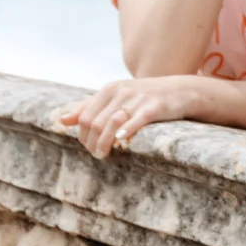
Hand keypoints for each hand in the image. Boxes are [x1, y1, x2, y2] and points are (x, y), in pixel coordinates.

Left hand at [57, 77, 204, 158]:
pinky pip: (136, 119)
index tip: (88, 147)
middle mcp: (121, 92)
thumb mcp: (117, 97)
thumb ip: (90, 107)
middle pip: (95, 122)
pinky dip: (126, 130)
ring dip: (104, 142)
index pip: (85, 116)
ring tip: (103, 155)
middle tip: (97, 155)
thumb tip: (62, 120)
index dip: (82, 135)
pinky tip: (120, 140)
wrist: (183, 91)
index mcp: (109, 90)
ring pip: (111, 123)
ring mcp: (138, 99)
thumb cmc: (146, 97)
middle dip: (91, 142)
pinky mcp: (155, 107)